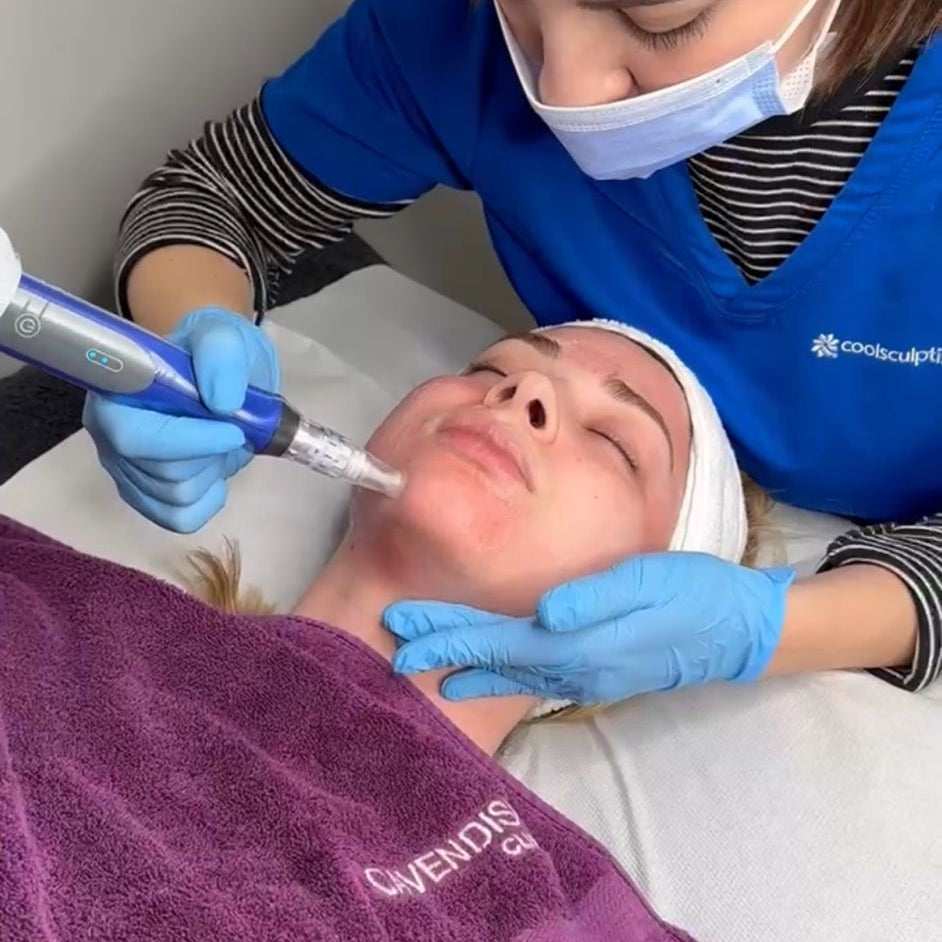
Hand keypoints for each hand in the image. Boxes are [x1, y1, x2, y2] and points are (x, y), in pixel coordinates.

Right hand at [83, 307, 279, 532]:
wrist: (220, 373)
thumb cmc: (214, 353)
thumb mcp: (226, 336)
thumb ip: (222, 355)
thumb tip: (221, 401)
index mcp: (116, 391)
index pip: (134, 437)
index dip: (186, 442)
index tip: (234, 430)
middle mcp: (109, 434)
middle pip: (164, 472)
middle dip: (211, 454)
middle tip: (231, 426)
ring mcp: (125, 468)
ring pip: (177, 497)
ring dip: (213, 471)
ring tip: (218, 439)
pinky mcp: (144, 493)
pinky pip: (180, 517)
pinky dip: (208, 498)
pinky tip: (214, 469)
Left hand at [384, 553, 794, 703]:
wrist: (735, 630)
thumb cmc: (692, 595)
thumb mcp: (647, 583)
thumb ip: (594, 598)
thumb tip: (543, 612)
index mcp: (579, 643)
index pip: (498, 640)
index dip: (449, 633)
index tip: (404, 627)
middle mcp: (574, 669)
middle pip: (495, 660)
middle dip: (445, 651)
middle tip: (394, 650)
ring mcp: (584, 677)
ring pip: (509, 673)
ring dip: (466, 667)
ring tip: (427, 668)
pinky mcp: (595, 673)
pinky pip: (531, 677)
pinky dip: (498, 676)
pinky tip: (484, 678)